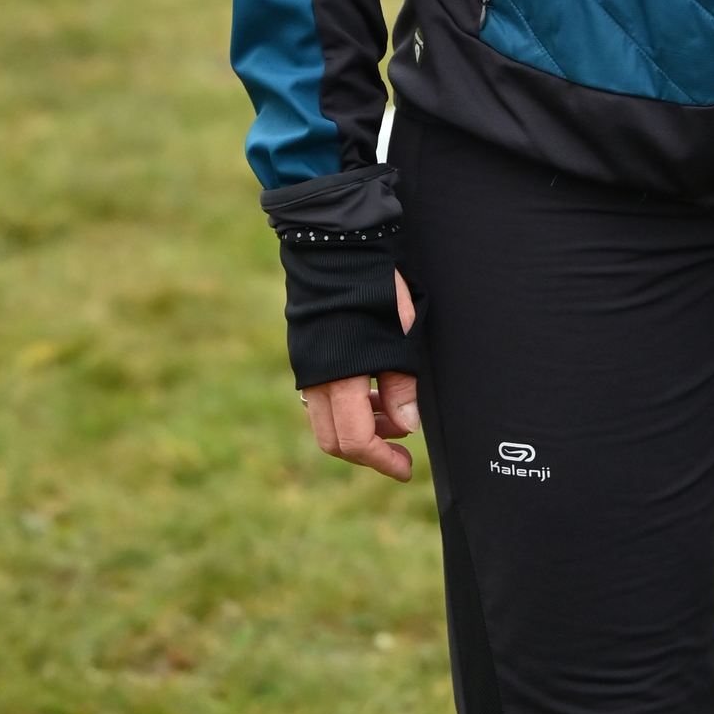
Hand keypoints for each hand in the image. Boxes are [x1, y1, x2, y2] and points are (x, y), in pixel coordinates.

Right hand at [302, 269, 420, 480]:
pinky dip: (347, 405)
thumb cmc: (375, 288)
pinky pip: (321, 397)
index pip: (356, 441)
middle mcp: (314, 378)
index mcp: (339, 377)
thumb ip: (401, 386)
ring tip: (391, 410)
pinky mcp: (305, 353)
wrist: (335, 244)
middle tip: (400, 445)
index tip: (408, 469)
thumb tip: (405, 427)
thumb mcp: (401, 337)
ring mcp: (306, 366)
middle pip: (334, 440)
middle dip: (369, 449)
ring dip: (359, 425)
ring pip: (327, 419)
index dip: (383, 461)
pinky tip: (371, 387)